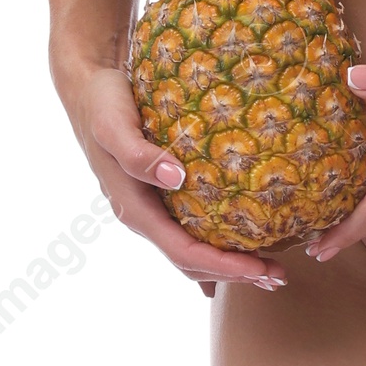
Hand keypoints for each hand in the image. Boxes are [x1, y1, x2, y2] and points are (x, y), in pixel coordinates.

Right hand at [52, 49, 286, 295]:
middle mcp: (144, 217)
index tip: (258, 269)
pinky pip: (191, 231)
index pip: (183, 252)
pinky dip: (218, 247)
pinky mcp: (161, 196)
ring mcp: (153, 209)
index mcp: (133, 209)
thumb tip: (174, 178)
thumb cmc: (102, 104)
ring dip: (231, 265)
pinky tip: (243, 250)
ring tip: (270, 269)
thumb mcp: (113, 125)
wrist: (88, 88)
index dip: (222, 266)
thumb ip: (138, 154)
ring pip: (192, 251)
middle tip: (277, 277)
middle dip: (235, 274)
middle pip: (192, 263)